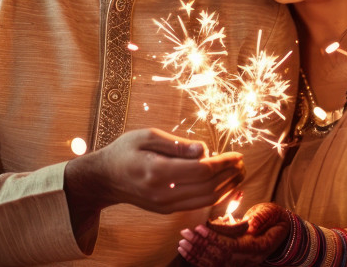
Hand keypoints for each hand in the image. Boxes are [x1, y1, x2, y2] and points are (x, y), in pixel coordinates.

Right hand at [66, 128, 243, 215]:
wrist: (105, 178)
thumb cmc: (124, 151)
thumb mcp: (146, 136)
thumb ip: (177, 144)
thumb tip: (204, 149)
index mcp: (157, 171)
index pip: (201, 170)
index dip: (223, 163)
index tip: (236, 154)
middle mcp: (163, 192)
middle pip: (207, 187)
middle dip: (229, 175)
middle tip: (242, 162)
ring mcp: (165, 204)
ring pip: (206, 200)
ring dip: (226, 187)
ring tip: (238, 173)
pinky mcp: (167, 209)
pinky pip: (197, 204)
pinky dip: (215, 195)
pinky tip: (223, 184)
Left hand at [178, 203, 289, 266]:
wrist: (280, 232)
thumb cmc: (273, 218)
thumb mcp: (272, 215)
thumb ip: (262, 218)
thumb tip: (251, 222)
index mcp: (256, 247)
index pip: (231, 245)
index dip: (214, 237)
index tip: (199, 227)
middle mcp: (247, 259)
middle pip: (219, 256)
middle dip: (200, 245)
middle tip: (185, 233)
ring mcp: (240, 263)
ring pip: (214, 263)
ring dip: (196, 253)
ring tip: (181, 243)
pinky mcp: (232, 263)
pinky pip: (213, 265)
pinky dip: (197, 259)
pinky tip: (185, 251)